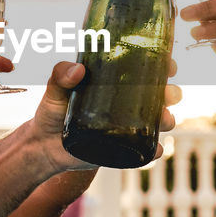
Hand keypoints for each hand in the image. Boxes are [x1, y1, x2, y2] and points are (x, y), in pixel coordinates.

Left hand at [30, 60, 180, 172]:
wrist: (43, 147)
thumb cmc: (51, 113)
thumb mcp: (53, 91)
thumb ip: (59, 77)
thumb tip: (77, 70)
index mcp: (116, 84)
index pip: (146, 70)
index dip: (164, 66)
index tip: (169, 65)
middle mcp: (126, 104)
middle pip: (160, 96)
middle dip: (172, 93)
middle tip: (167, 95)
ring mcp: (127, 127)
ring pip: (159, 121)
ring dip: (167, 119)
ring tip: (164, 120)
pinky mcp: (123, 149)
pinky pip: (145, 150)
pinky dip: (154, 150)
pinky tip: (156, 149)